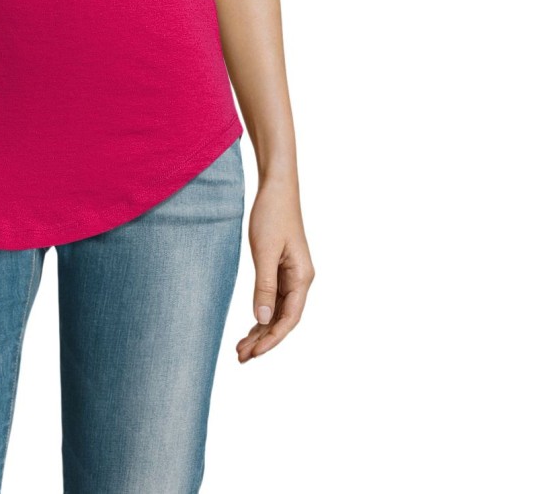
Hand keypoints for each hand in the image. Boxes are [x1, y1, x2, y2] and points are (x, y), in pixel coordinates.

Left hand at [236, 175, 313, 361]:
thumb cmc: (272, 214)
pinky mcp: (282, 268)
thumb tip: (262, 319)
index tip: (254, 353)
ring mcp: (292, 275)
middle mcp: (300, 279)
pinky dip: (262, 314)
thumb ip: (264, 286)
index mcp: (302, 277)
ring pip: (278, 312)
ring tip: (241, 349)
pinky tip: (251, 326)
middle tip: (241, 357)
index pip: (289, 319)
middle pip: (283, 319)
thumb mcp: (264, 251)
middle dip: (264, 340)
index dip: (272, 339)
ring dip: (261, 330)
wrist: (276, 187)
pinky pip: (273, 299)